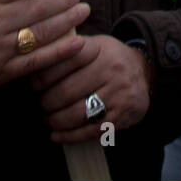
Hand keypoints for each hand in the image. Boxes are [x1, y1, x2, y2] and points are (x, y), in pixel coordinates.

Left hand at [33, 35, 151, 142]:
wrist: (146, 72)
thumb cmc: (109, 59)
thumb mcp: (94, 45)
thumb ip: (67, 50)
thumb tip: (34, 64)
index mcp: (99, 49)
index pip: (63, 61)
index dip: (42, 76)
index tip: (34, 85)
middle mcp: (111, 69)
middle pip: (66, 91)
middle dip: (47, 102)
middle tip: (41, 104)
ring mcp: (119, 93)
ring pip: (76, 113)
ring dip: (56, 120)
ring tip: (49, 119)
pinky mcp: (123, 115)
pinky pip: (90, 130)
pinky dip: (69, 136)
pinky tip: (57, 135)